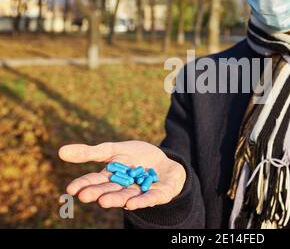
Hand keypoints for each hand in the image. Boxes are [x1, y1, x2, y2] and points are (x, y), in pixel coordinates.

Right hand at [58, 141, 185, 209]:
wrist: (164, 162)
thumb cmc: (136, 156)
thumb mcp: (113, 149)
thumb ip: (90, 153)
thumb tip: (60, 151)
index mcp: (111, 178)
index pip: (95, 181)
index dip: (84, 185)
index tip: (71, 189)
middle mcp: (123, 189)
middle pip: (110, 190)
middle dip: (98, 193)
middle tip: (85, 196)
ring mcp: (141, 192)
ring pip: (127, 196)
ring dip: (116, 200)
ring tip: (103, 201)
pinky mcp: (159, 194)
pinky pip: (150, 198)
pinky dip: (141, 201)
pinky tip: (131, 204)